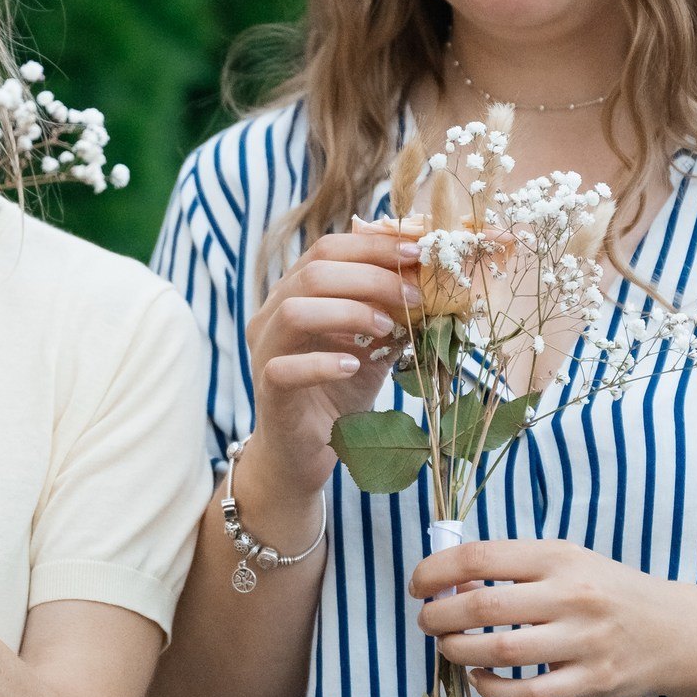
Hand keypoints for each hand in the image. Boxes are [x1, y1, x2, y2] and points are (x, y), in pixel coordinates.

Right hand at [240, 219, 419, 500]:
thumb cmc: (339, 391)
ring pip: (294, 312)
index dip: (372, 246)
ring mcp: (264, 351)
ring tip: (388, 328)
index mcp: (294, 293)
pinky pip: (285, 368)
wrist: (307, 450)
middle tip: (415, 295)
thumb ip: (390, 314)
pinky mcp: (267, 389)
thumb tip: (431, 284)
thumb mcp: (372, 345)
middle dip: (372, 278)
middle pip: (313, 273)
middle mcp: (272, 315)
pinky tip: (353, 366)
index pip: (327, 250)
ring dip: (349, 312)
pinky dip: (323, 363)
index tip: (418, 252)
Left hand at [409, 537, 688, 696]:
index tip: (418, 585)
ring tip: (448, 648)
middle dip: (439, 616)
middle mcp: (571, 596)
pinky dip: (492, 689)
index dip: (436, 570)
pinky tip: (480, 679)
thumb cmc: (605, 592)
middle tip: (427, 622)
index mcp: (558, 557)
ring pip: (501, 652)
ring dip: (459, 652)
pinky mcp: (591, 682)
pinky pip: (527, 694)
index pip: (481, 557)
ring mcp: (584, 642)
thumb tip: (449, 583)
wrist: (673, 631)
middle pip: (483, 607)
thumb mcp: (566, 563)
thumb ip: (513, 570)